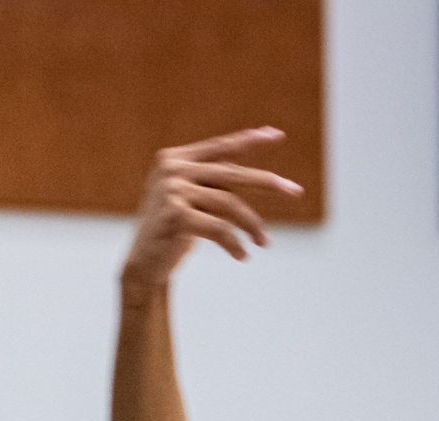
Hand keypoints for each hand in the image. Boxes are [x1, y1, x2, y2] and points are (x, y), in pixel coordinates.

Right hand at [122, 127, 302, 292]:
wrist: (142, 266)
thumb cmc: (170, 232)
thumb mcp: (189, 199)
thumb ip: (213, 181)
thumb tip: (258, 175)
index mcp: (172, 159)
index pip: (219, 147)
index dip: (249, 140)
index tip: (276, 136)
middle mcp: (171, 170)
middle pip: (231, 173)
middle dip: (267, 183)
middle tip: (295, 191)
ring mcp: (171, 191)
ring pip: (229, 204)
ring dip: (251, 225)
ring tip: (263, 241)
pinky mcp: (176, 216)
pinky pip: (219, 228)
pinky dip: (235, 244)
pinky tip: (243, 255)